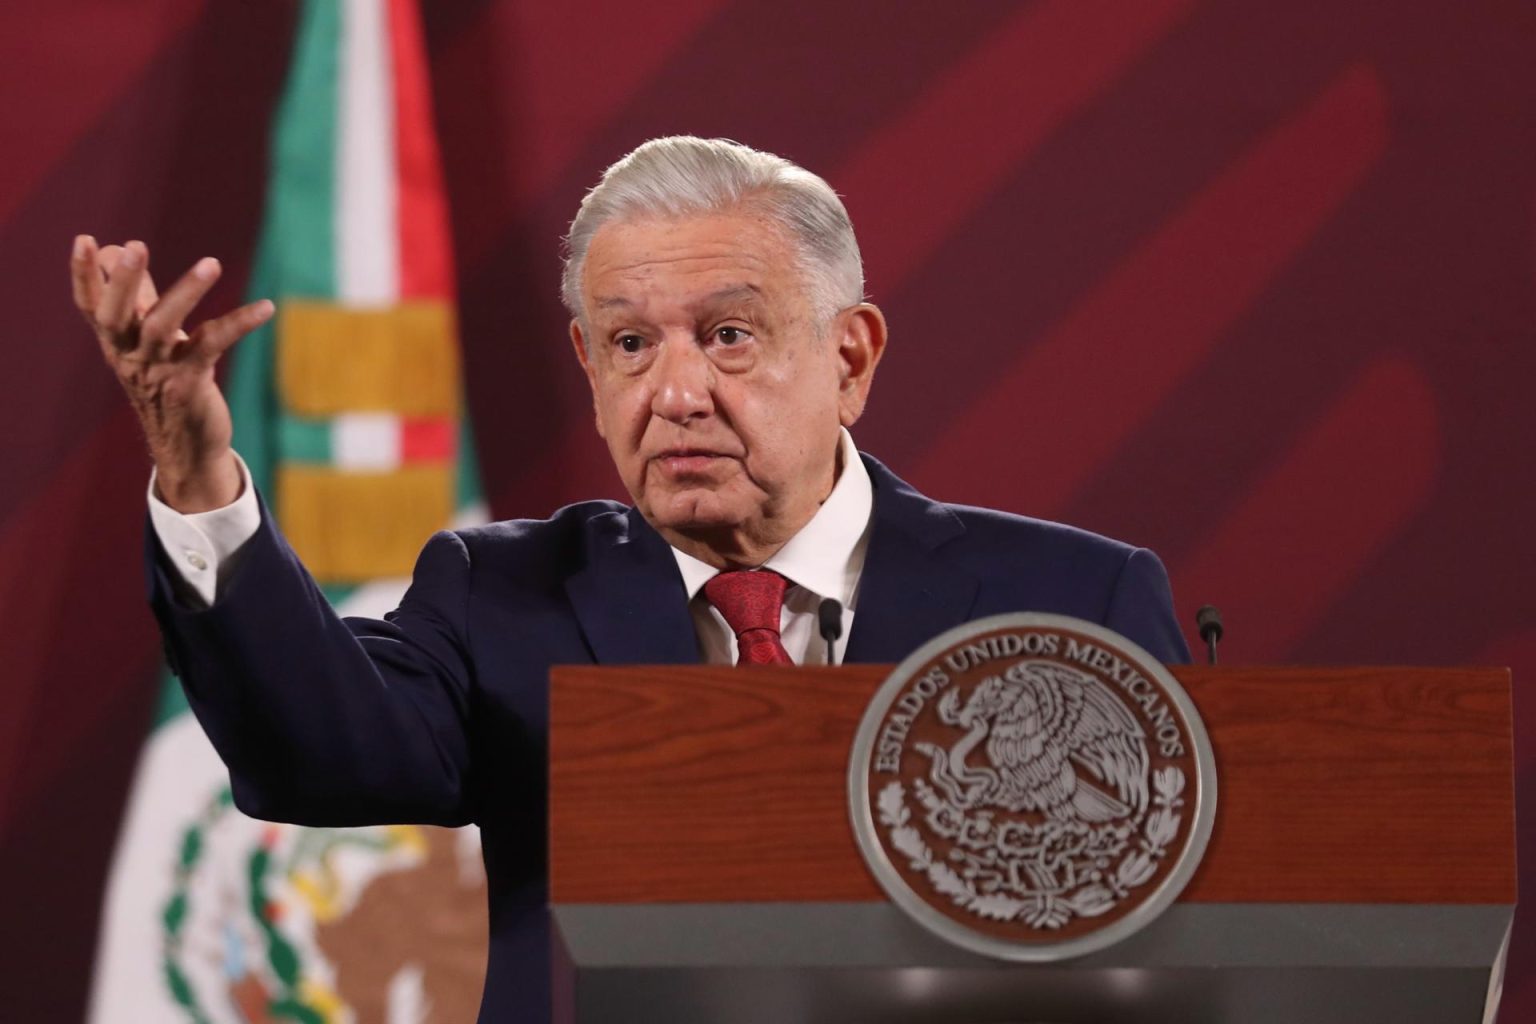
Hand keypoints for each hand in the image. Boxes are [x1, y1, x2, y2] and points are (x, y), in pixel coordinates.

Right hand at [71, 236, 273, 511]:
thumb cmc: (165, 385)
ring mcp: (159, 371)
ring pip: (163, 327)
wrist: (186, 448)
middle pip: (116, 316)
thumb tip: (118, 251)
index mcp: (117, 343)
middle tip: (134, 246)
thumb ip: (137, 297)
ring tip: (211, 263)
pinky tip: (267, 308)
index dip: (82, 274)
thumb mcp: (146, 341)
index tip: (83, 239)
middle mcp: (130, 356)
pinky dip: (240, 323)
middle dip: (122, 281)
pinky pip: (214, 345)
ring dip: (187, 292)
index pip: (91, 306)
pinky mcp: (190, 384)